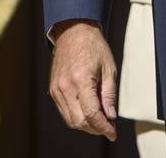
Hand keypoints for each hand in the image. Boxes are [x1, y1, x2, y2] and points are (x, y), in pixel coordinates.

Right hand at [48, 20, 117, 140]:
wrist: (74, 32)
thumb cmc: (93, 46)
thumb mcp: (109, 67)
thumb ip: (109, 94)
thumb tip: (111, 116)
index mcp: (81, 80)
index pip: (92, 113)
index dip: (103, 127)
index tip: (113, 132)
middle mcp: (66, 87)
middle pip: (80, 121)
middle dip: (96, 128)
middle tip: (109, 127)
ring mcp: (57, 89)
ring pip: (70, 120)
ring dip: (86, 125)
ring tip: (100, 120)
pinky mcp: (53, 90)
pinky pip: (64, 112)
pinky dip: (76, 117)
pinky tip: (88, 112)